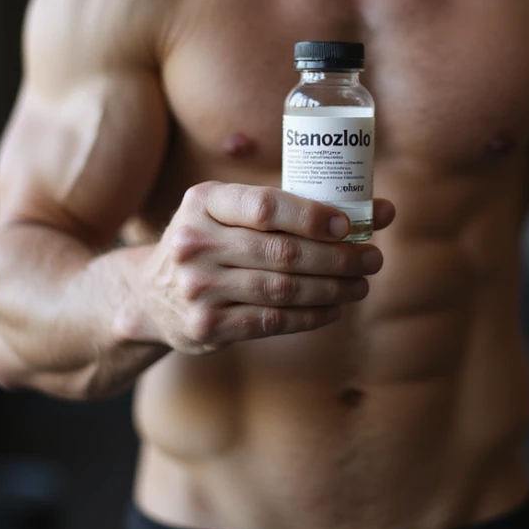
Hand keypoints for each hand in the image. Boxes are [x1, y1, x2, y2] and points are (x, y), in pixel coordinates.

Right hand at [136, 182, 395, 355]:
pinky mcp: (207, 326)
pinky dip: (311, 316)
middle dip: (337, 257)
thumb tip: (379, 211)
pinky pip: (272, 321)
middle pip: (283, 252)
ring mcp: (198, 288)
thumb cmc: (210, 242)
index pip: (264, 206)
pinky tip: (334, 308)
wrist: (149, 295)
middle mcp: (195, 242)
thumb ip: (286, 208)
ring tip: (361, 284)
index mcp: (203, 201)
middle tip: (372, 257)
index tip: (348, 225)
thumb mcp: (224, 212)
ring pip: (283, 289)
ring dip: (332, 288)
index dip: (311, 216)